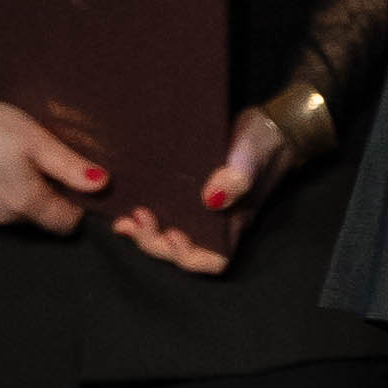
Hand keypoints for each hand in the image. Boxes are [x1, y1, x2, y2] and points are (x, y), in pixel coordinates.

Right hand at [0, 96, 100, 233]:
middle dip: (56, 198)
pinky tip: (6, 166)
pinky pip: (3, 206)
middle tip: (53, 165)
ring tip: (28, 162)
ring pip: (24, 213)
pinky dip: (10, 192)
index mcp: (26, 203)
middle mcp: (6, 217)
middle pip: (46, 219)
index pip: (68, 224)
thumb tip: (102, 184)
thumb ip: (71, 167)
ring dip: (33, 194)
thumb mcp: (38, 142)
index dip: (80, 205)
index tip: (80, 182)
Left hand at [112, 106, 287, 275]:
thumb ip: (237, 180)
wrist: (263, 126)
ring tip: (124, 220)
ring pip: (167, 236)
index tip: (174, 234)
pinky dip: (141, 216)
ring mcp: (196, 211)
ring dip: (144, 234)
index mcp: (231, 224)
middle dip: (155, 243)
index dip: (189, 256)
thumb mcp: (250, 158)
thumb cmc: (261, 145)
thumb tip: (211, 201)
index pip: (212, 261)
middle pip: (181, 252)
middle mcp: (212, 225)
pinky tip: (125, 206)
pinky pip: (161, 214)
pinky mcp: (183, 195)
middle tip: (135, 222)